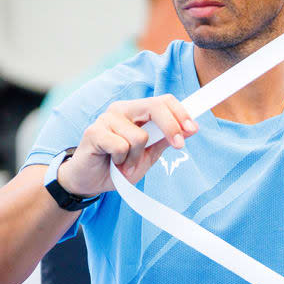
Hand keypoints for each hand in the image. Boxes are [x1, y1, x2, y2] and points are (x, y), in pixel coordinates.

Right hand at [58, 95, 197, 196]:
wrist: (89, 181)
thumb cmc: (119, 166)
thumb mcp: (148, 155)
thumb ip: (164, 140)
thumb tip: (188, 129)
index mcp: (137, 111)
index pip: (163, 101)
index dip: (181, 113)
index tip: (193, 129)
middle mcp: (122, 109)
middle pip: (155, 107)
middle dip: (171, 127)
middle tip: (178, 146)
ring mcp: (107, 119)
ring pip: (139, 136)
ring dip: (136, 158)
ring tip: (125, 164)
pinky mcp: (94, 132)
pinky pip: (121, 146)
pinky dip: (122, 161)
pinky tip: (112, 162)